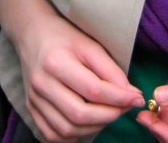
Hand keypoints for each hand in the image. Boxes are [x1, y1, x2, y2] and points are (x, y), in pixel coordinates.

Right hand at [12, 11, 142, 141]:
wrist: (33, 34)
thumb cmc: (65, 37)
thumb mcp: (91, 45)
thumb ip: (111, 71)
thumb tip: (133, 96)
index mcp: (56, 62)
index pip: (93, 90)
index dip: (119, 98)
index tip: (137, 99)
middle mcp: (41, 84)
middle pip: (79, 114)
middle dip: (109, 116)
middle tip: (124, 108)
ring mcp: (33, 99)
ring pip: (67, 129)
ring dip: (95, 128)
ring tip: (108, 114)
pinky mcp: (31, 109)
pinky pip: (53, 135)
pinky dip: (74, 135)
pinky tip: (88, 123)